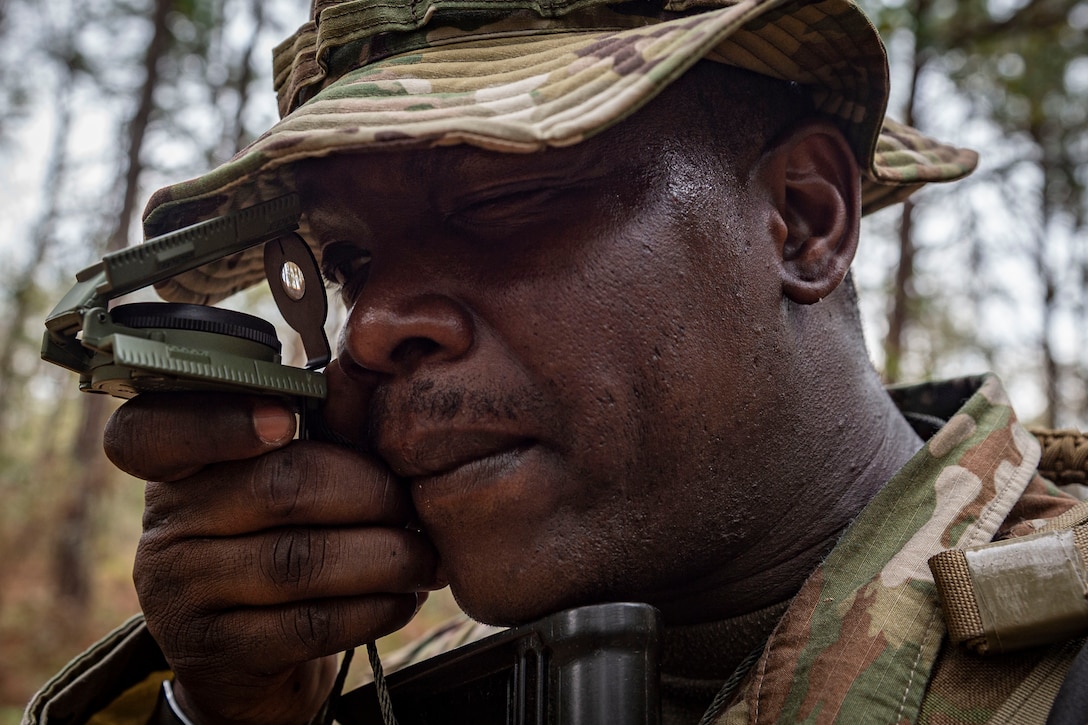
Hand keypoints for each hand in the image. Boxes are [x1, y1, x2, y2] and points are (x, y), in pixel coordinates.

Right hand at [105, 393, 440, 724]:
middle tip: (413, 504)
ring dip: (386, 557)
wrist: (245, 658)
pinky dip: (373, 608)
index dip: (221, 421)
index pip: (155, 431)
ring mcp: (181, 593)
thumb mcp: (271, 483)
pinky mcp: (217, 652)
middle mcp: (167, 525)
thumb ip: (309, 437)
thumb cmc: (278, 541)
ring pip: (300, 561)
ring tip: (425, 558)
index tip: (286, 420)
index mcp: (178, 465)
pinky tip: (403, 598)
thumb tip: (380, 402)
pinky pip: (310, 623)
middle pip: (277, 489)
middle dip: (369, 493)